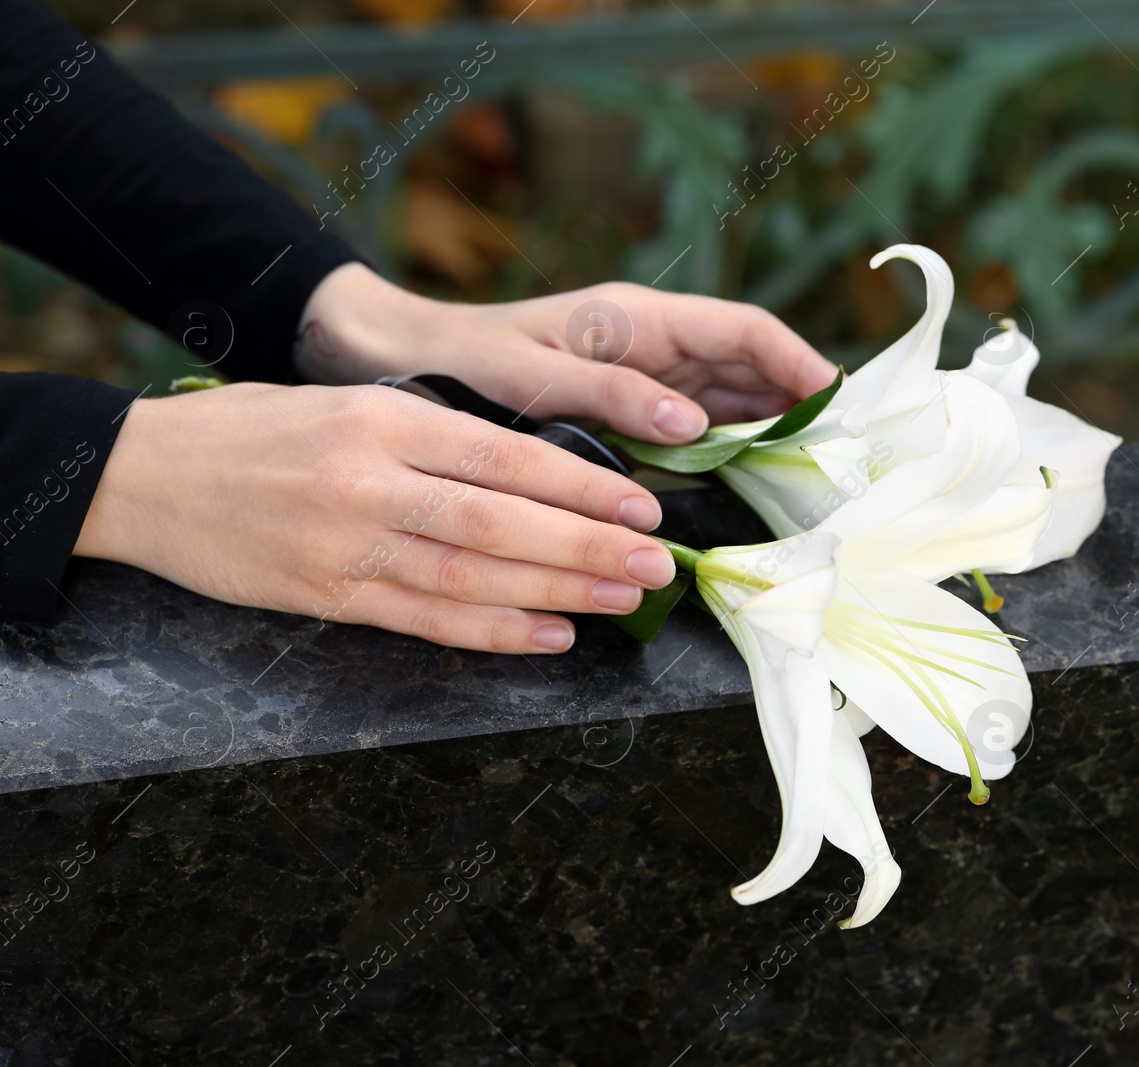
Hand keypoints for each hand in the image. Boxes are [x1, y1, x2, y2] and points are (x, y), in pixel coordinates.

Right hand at [73, 383, 678, 652]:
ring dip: (560, 592)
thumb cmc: (254, 430)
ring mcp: (346, 545)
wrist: (141, 476)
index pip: (505, 455)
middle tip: (658, 564)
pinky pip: (427, 622)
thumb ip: (432, 433)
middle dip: (590, 547)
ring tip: (626, 599)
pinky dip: (496, 633)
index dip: (582, 487)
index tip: (640, 507)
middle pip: (503, 522)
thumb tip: (535, 468)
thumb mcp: (346, 402)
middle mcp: (370, 481)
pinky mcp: (326, 597)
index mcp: (383, 418)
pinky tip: (552, 635)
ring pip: (475, 577)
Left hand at [295, 263, 836, 443]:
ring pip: (728, 400)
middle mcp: (650, 344)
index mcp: (636, 319)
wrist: (403, 360)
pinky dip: (729, 449)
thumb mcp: (535, 376)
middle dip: (799, 401)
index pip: (742, 331)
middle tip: (843, 454)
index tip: (837, 402)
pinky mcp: (626, 410)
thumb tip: (694, 425)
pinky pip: (695, 429)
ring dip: (771, 429)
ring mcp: (641, 377)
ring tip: (814, 472)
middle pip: (748, 366)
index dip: (796, 361)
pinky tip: (751, 479)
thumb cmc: (463, 359)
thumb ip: (616, 395)